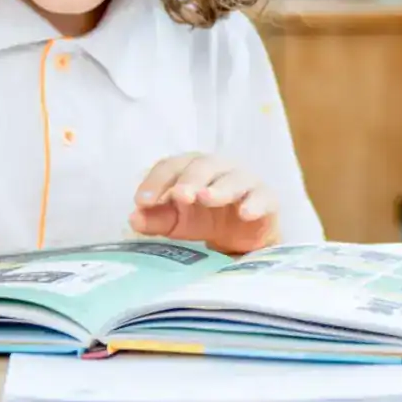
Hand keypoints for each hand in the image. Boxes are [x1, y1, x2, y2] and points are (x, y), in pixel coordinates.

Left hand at [130, 153, 278, 254]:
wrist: (242, 237)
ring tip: (206, 198)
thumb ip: (155, 219)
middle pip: (203, 165)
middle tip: (179, 196)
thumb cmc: (205, 219)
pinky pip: (263, 197)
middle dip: (190, 180)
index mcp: (192, 168)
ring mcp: (246, 182)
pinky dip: (255, 203)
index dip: (156, 181)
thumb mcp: (176, 222)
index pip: (172, 166)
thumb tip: (133, 218)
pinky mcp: (267, 200)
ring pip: (234, 178)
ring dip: (219, 188)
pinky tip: (245, 213)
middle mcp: (219, 168)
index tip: (141, 202)